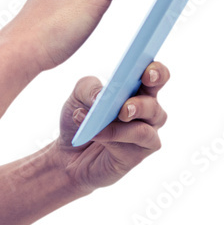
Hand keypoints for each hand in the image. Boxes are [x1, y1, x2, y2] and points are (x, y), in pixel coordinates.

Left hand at [52, 61, 170, 193]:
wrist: (67, 154)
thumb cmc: (80, 118)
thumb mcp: (78, 96)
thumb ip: (90, 88)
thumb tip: (102, 96)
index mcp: (136, 90)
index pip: (155, 77)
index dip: (156, 72)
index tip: (147, 70)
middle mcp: (146, 112)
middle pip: (155, 103)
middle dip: (143, 101)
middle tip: (125, 103)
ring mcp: (145, 134)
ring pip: (148, 123)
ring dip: (130, 115)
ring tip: (113, 114)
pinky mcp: (138, 154)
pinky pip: (134, 141)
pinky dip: (113, 134)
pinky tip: (95, 132)